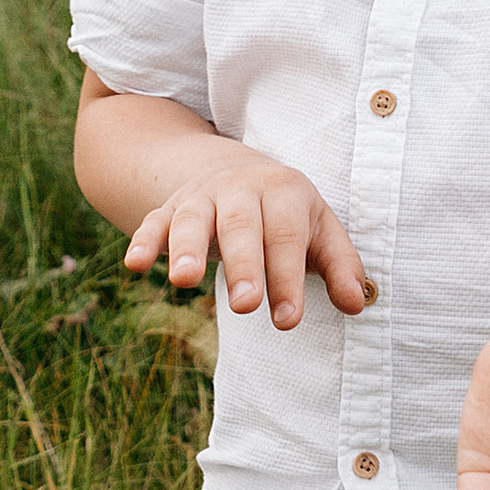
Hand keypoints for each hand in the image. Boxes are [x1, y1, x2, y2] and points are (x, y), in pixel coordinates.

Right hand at [121, 138, 367, 329]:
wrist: (236, 170)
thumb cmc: (288, 214)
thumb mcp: (320, 231)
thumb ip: (341, 267)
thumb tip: (357, 304)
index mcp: (285, 191)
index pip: (287, 237)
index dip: (287, 278)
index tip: (287, 319)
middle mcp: (241, 188)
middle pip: (241, 226)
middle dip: (243, 266)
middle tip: (245, 306)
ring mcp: (202, 196)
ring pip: (192, 220)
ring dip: (186, 250)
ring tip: (184, 282)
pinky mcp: (171, 208)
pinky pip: (154, 221)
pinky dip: (143, 240)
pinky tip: (133, 264)